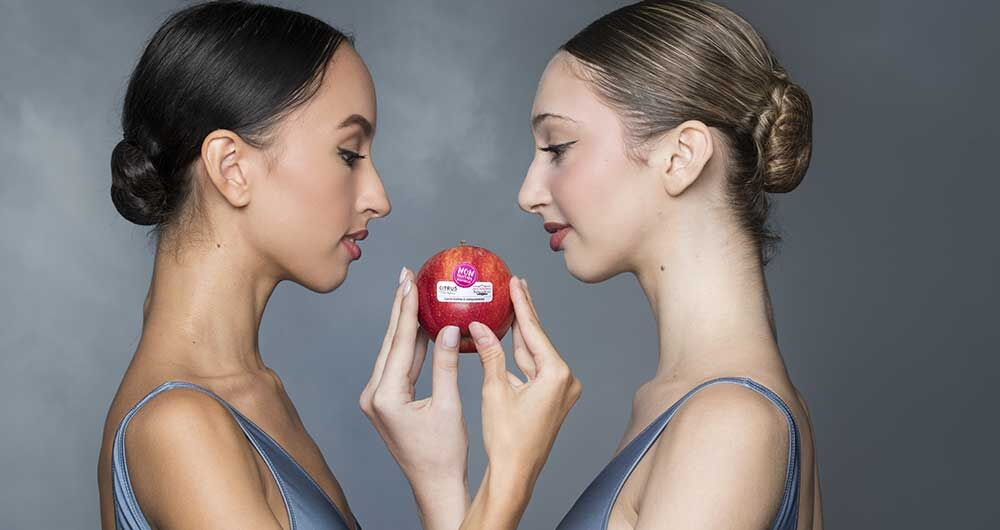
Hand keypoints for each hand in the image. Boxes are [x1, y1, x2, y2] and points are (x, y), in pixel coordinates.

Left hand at [359, 267, 469, 529]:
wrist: (434, 486)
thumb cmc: (444, 454)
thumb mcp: (449, 406)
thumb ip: (445, 365)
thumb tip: (447, 328)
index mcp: (385, 396)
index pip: (400, 342)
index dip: (407, 309)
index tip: (411, 281)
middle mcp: (374, 395)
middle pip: (390, 342)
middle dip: (400, 307)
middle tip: (407, 275)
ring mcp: (377, 399)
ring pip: (393, 352)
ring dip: (404, 324)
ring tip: (413, 292)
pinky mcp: (385, 402)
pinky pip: (398, 365)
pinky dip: (410, 345)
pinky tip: (420, 326)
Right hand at [469, 276, 582, 500]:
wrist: (515, 475)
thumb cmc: (507, 439)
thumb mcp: (495, 391)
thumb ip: (489, 355)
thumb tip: (478, 327)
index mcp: (556, 375)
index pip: (534, 332)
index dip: (522, 305)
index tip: (515, 282)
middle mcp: (566, 381)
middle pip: (538, 340)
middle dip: (525, 313)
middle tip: (517, 285)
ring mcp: (562, 391)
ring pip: (536, 355)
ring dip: (521, 335)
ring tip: (511, 307)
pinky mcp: (554, 399)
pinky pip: (535, 370)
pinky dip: (520, 357)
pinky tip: (508, 342)